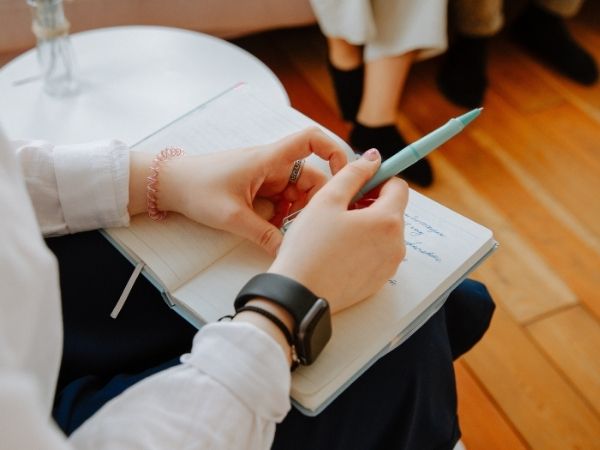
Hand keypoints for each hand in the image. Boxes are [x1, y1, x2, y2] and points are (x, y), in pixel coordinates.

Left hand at [136, 128, 346, 254]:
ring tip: (282, 231)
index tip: (344, 176)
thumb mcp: (231, 216)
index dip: (334, 151)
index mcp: (269, 159)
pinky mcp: (258, 188)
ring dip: (295, 212)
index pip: (311, 140)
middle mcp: (272, 164)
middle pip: (310, 177)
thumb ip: (263, 235)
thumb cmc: (196, 188)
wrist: (169, 184)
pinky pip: (281, 201)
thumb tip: (287, 252)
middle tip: (303, 227)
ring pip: (296, 193)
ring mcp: (265, 176)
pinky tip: (271, 230)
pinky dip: (282, 216)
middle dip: (312, 203)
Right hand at [268, 149, 408, 312]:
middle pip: (392, 210)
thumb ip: (353, 173)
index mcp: (388, 221)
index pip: (398, 186)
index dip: (377, 179)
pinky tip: (338, 250)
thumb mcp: (327, 200)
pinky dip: (363, 246)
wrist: (299, 294)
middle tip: (338, 208)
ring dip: (366, 225)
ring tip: (335, 231)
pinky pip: (377, 253)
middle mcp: (396, 244)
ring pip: (384, 232)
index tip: (358, 183)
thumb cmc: (309, 247)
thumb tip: (373, 158)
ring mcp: (389, 266)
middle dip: (370, 203)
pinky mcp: (378, 281)